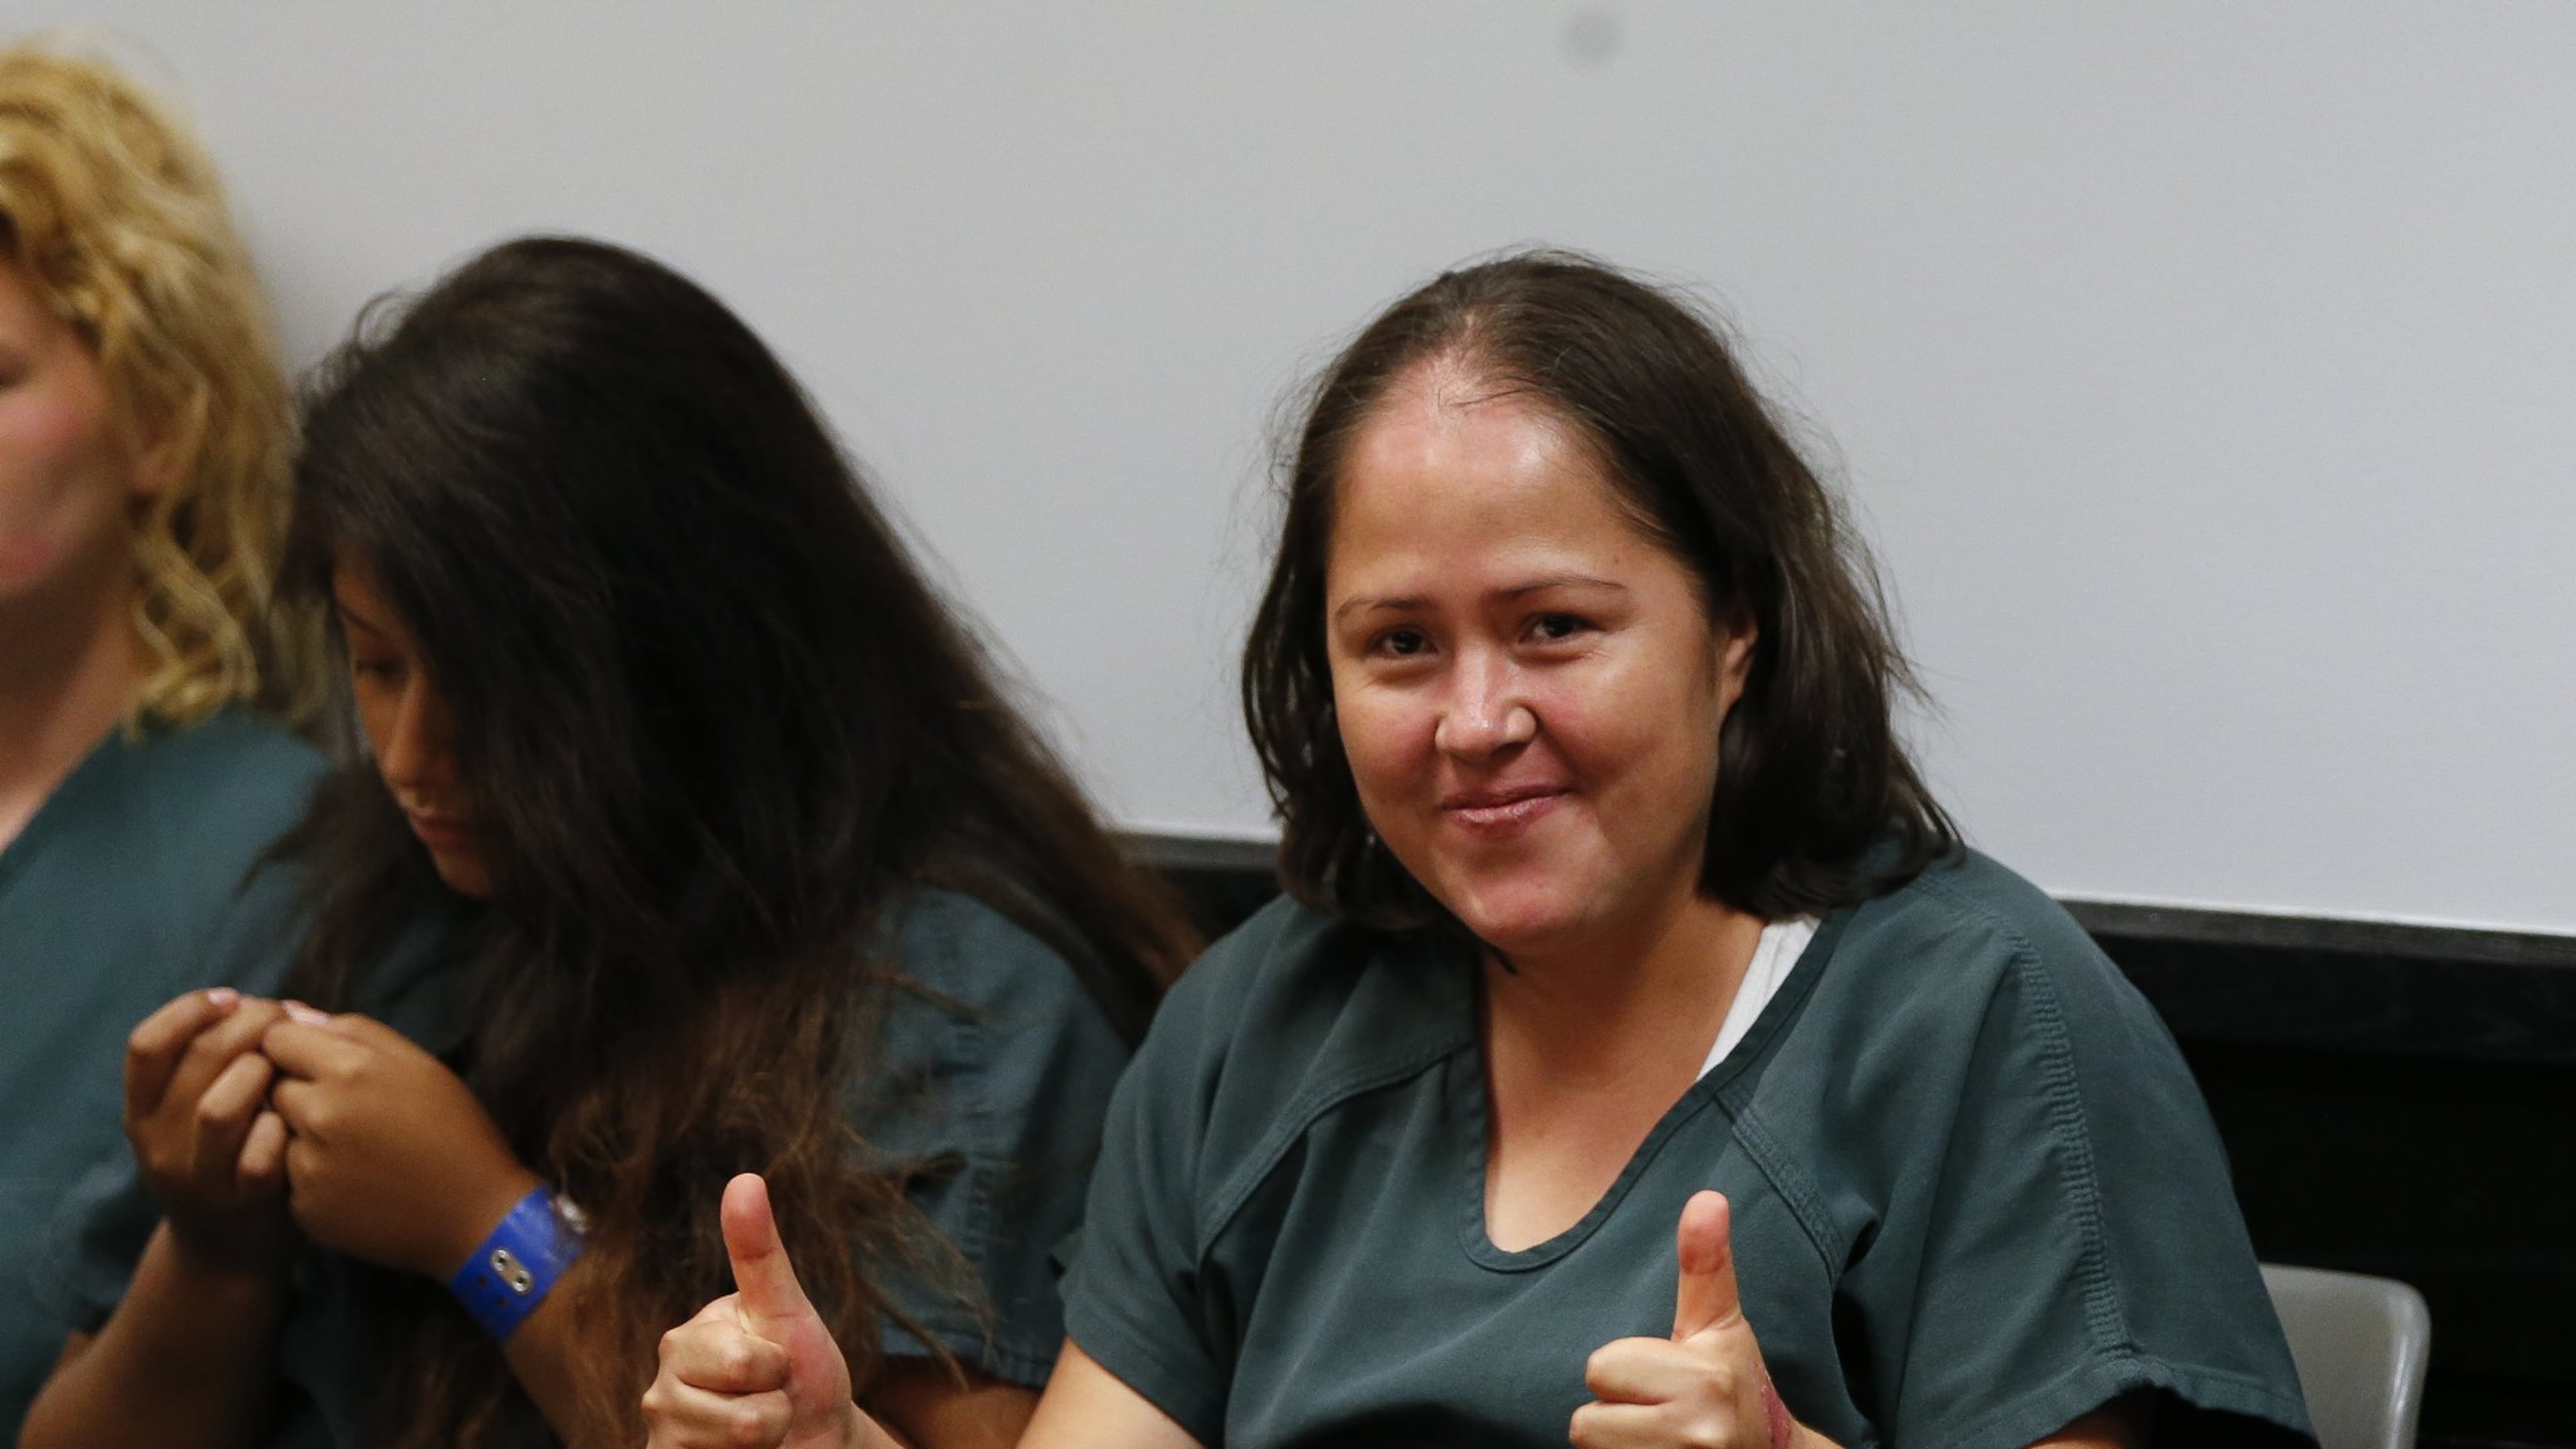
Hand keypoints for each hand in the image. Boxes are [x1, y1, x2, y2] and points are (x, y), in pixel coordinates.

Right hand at [123, 988, 294, 1271]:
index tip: (232, 998)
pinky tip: (299, 1117)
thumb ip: (216, 1063)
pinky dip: (283, 1128)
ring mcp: (196, 1176)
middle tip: (284, 1018)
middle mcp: (158, 1143)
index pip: (146, 1045)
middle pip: (196, 1061)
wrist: (229, 1250)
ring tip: (289, 1066)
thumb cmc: (231, 1156)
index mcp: (143, 1111)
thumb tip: (273, 1004)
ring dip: (263, 1074)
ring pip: (219, 1109)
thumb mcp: (200, 1109)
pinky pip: (259, 1157)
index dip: (190, 1010)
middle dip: (250, 1026)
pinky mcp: (239, 1203)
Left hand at [262, 1008, 539, 1277]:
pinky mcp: (303, 1205)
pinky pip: (286, 1177)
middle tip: (345, 1111)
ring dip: (300, 1135)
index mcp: (350, 1068)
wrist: (475, 1214)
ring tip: (352, 1149)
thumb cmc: (454, 1130)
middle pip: (271, 1085)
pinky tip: (353, 1182)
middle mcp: (320, 1113)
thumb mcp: (420, 1064)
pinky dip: (311, 1176)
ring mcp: (307, 1163)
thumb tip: (295, 1013)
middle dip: (297, 1091)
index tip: (318, 1064)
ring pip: (274, 1132)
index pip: (276, 1038)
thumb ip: (355, 1030)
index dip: (293, 1048)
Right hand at [643, 1173, 891, 1448]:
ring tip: (760, 1433)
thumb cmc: (801, 1373)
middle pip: (739, 1414)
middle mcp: (661, 1389)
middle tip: (771, 1400)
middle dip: (774, 1410)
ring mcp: (663, 1436)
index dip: (780, 1367)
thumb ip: (759, 1252)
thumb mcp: (788, 1310)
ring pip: (736, 1447)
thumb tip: (743, 1177)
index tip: (778, 1364)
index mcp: (685, 1340)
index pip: (747, 1362)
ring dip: (766, 1442)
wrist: (815, 1437)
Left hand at [1571, 1191, 1803, 1448]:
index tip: (1664, 1377)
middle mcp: (1697, 1433)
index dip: (1624, 1371)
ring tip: (1657, 1439)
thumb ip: (1706, 1265)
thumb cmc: (1735, 1384)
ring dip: (1616, 1445)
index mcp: (1704, 1379)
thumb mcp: (1720, 1326)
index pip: (1601, 1368)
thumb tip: (1707, 1197)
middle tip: (1659, 1414)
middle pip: (1587, 1421)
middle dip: (1615, 1415)